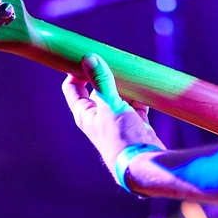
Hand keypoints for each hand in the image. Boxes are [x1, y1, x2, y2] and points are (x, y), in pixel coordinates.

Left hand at [62, 54, 164, 181]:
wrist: (143, 162)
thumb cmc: (121, 138)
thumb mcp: (109, 105)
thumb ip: (101, 81)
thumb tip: (89, 58)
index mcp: (85, 113)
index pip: (73, 87)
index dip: (76, 70)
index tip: (86, 55)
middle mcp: (99, 116)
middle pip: (97, 87)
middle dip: (104, 72)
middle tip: (111, 57)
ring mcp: (118, 119)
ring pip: (118, 93)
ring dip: (123, 82)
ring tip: (129, 67)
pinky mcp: (135, 122)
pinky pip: (136, 101)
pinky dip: (140, 93)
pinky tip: (144, 83)